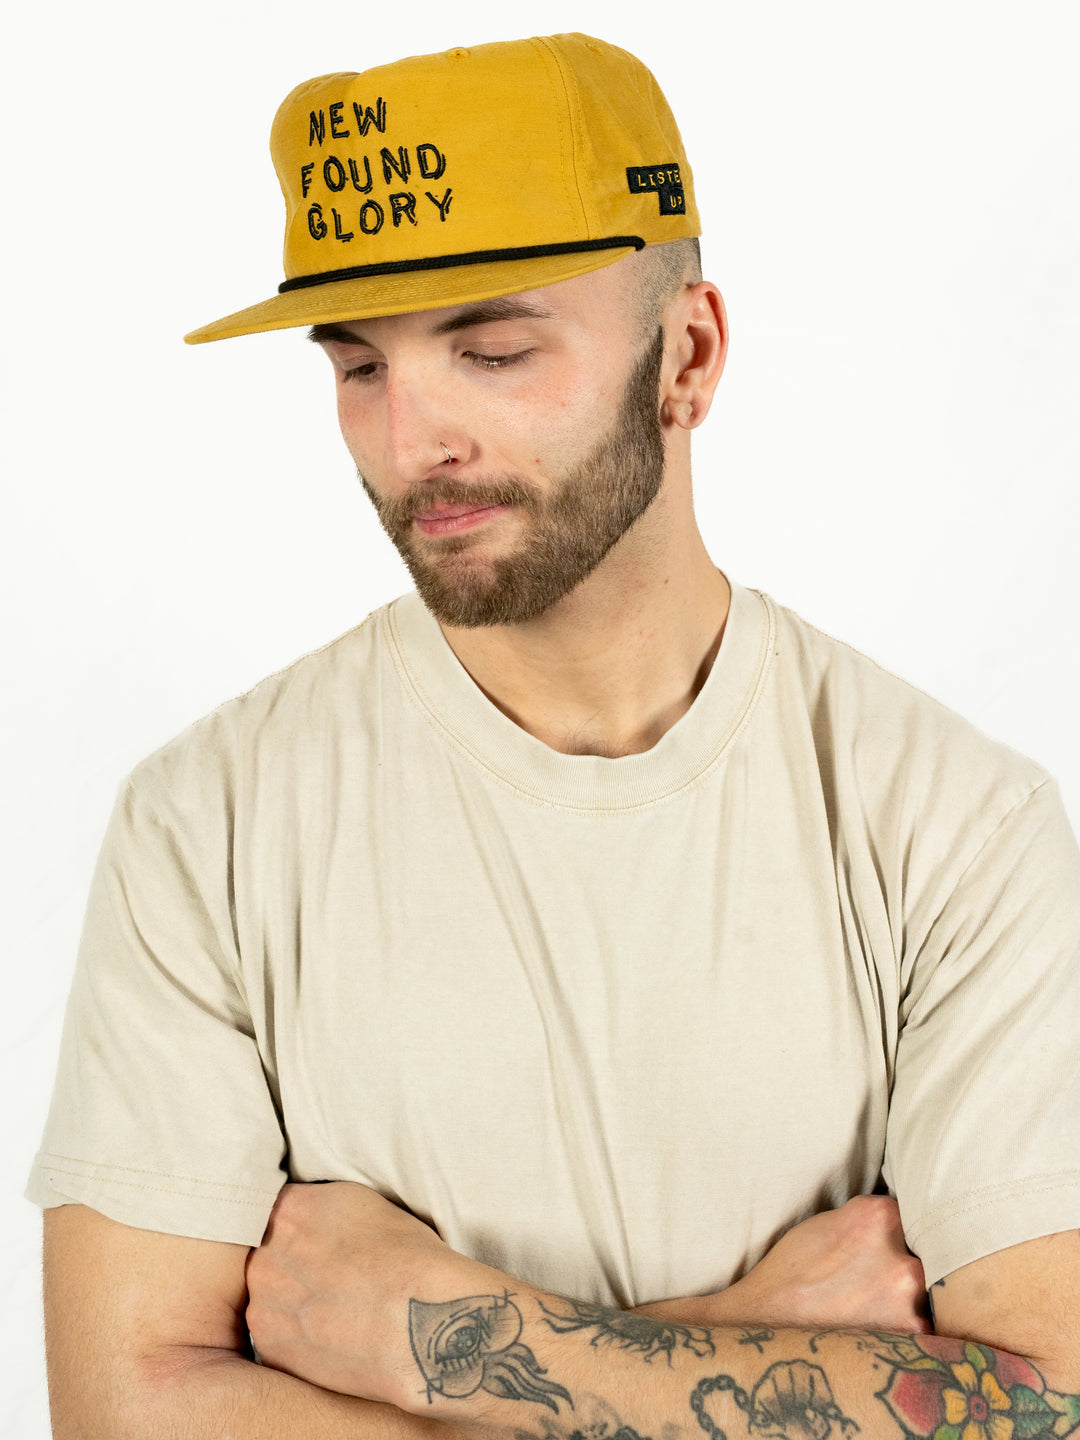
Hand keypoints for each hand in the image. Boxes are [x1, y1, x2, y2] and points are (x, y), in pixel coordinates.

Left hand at [245, 1181, 454, 1406]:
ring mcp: (263, 1304)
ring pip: (268, 1297)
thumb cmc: (407, 1260)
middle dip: (291, 1265)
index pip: (277, 1212)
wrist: (422, 1324)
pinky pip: (275, 1335)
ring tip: (334, 1309)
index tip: (318, 1240)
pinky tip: (331, 1335)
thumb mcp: (363, 1202)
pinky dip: (297, 1336)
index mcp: (289, 1210)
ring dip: (291, 1301)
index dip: (301, 1228)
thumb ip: (321, 1205)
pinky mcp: (269, 1349)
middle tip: (330, 1278)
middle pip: (267, 1254)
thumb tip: (308, 1215)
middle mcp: (265, 1255)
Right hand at [634, 1196, 929, 1333]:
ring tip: (871, 1302)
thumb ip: (866, 1218)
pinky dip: (906, 1326)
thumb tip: (899, 1216)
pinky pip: (924, 1323)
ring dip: (908, 1294)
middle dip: (907, 1259)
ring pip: (928, 1287)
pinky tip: (875, 1325)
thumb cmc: (790, 1273)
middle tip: (879, 1274)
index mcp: (876, 1215)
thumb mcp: (825, 1224)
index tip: (892, 1237)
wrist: (766, 1325)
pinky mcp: (910, 1332)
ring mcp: (908, 1294)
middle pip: (927, 1248)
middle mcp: (899, 1251)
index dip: (901, 1226)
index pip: (912, 1210)